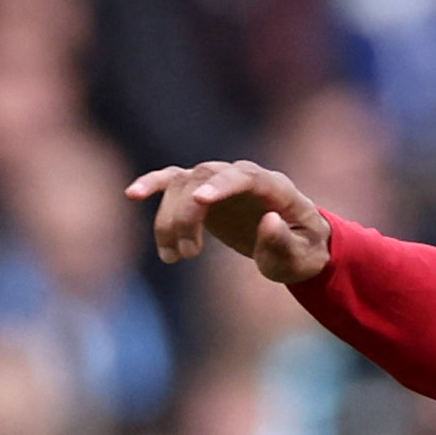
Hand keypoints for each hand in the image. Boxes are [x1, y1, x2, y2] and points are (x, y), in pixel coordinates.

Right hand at [128, 159, 333, 284]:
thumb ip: (284, 242)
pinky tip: (132, 195)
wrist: (297, 246)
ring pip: (183, 183)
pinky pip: (173, 181)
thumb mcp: (302, 258)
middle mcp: (245, 176)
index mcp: (276, 187)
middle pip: (205, 179)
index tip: (200, 201)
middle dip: (188, 215)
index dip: (222, 186)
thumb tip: (268, 220)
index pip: (246, 177)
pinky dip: (152, 184)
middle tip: (187, 255)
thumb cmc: (303, 252)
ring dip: (171, 219)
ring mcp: (221, 181)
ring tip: (174, 257)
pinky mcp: (202, 192)